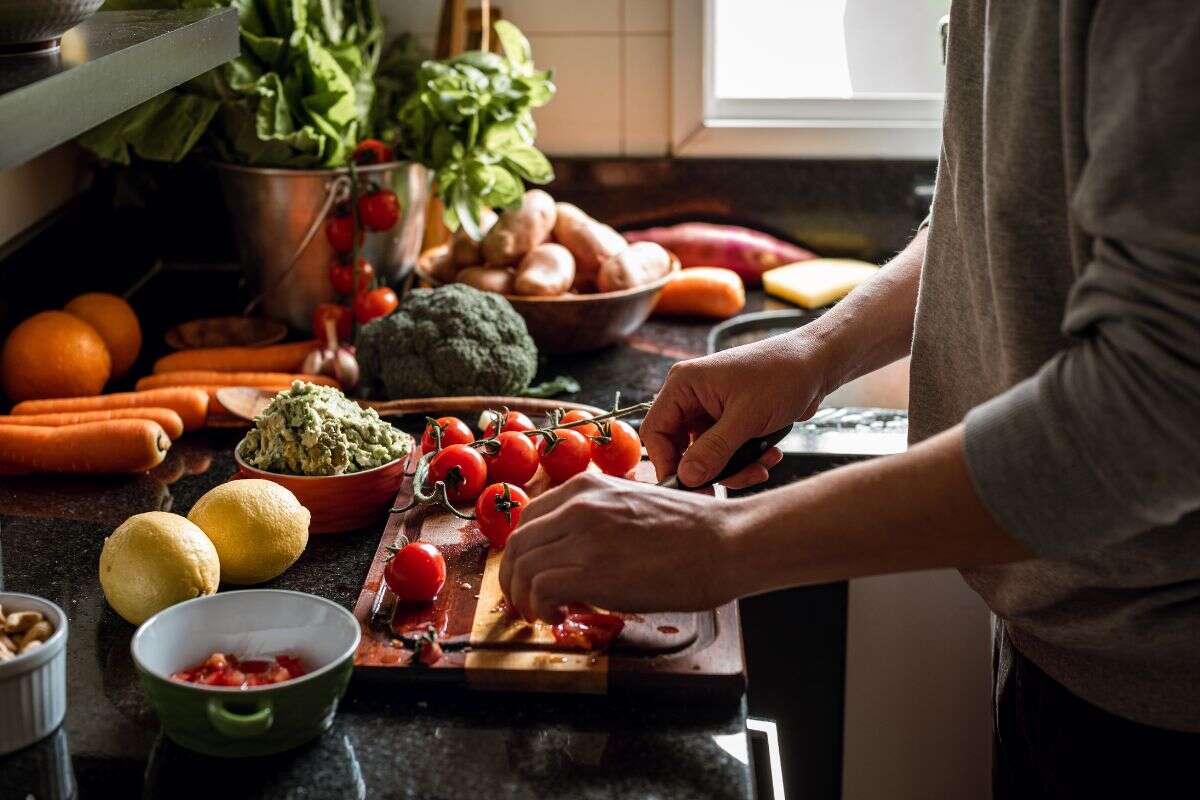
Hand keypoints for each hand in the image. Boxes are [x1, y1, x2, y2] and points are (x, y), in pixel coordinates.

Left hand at [498, 472, 742, 620]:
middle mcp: (578, 505)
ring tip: (543, 613)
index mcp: (587, 486)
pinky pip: (540, 589)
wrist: (726, 542)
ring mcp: (583, 537)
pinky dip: (540, 608)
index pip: (529, 518)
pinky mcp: (592, 571)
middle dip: (514, 578)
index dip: (524, 551)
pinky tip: (558, 616)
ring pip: (522, 567)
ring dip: (524, 597)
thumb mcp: (633, 503)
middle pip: (518, 543)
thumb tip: (578, 548)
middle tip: (526, 601)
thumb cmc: (693, 529)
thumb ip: (599, 516)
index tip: (531, 572)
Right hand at [642, 332, 828, 487]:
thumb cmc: (783, 374)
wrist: (818, 363)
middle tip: (727, 486)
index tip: (688, 486)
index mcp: (685, 384)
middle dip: (708, 469)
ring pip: (707, 454)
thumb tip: (686, 477)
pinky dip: (746, 460)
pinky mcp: (730, 420)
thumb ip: (713, 450)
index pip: (656, 431)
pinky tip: (770, 455)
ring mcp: (712, 409)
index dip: (666, 462)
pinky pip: (727, 451)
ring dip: (734, 467)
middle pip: (681, 447)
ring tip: (761, 467)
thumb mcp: (747, 417)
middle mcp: (693, 396)